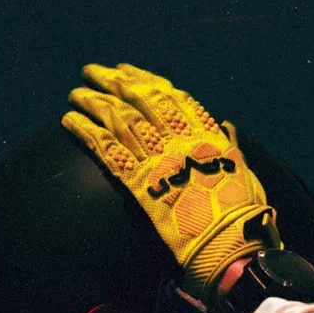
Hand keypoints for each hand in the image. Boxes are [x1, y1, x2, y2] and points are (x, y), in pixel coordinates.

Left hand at [62, 63, 282, 303]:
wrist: (231, 243)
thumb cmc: (243, 215)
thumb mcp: (244, 172)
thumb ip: (230, 147)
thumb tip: (226, 126)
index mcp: (207, 135)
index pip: (171, 97)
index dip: (145, 80)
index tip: (126, 69)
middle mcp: (180, 140)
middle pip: (141, 101)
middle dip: (114, 82)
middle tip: (92, 71)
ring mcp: (159, 160)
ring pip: (120, 120)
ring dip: (94, 102)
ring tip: (75, 93)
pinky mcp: (140, 184)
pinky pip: (107, 151)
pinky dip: (86, 132)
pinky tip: (69, 121)